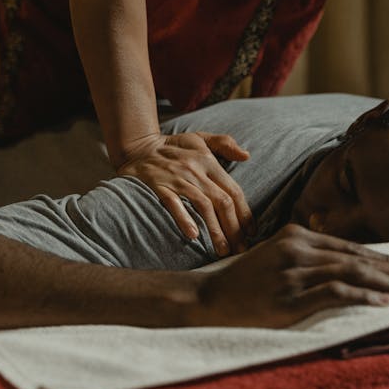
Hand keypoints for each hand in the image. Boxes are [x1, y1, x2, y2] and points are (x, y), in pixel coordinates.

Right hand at [118, 131, 253, 255]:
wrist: (137, 146)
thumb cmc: (172, 146)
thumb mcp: (200, 138)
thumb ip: (224, 144)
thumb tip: (246, 156)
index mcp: (208, 161)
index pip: (233, 190)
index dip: (244, 213)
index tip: (251, 232)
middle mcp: (195, 170)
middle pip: (222, 202)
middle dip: (234, 228)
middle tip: (240, 250)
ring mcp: (176, 179)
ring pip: (203, 206)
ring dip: (215, 231)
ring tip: (223, 250)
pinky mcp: (158, 186)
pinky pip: (173, 203)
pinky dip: (184, 219)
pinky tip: (193, 236)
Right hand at [194, 224, 388, 327]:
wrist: (208, 299)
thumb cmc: (245, 282)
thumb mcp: (277, 257)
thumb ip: (308, 256)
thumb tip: (348, 265)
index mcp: (298, 236)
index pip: (354, 247)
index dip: (387, 259)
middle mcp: (299, 249)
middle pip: (360, 258)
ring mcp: (294, 273)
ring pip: (353, 274)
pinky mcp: (289, 297)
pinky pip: (334, 294)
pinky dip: (362, 297)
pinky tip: (384, 302)